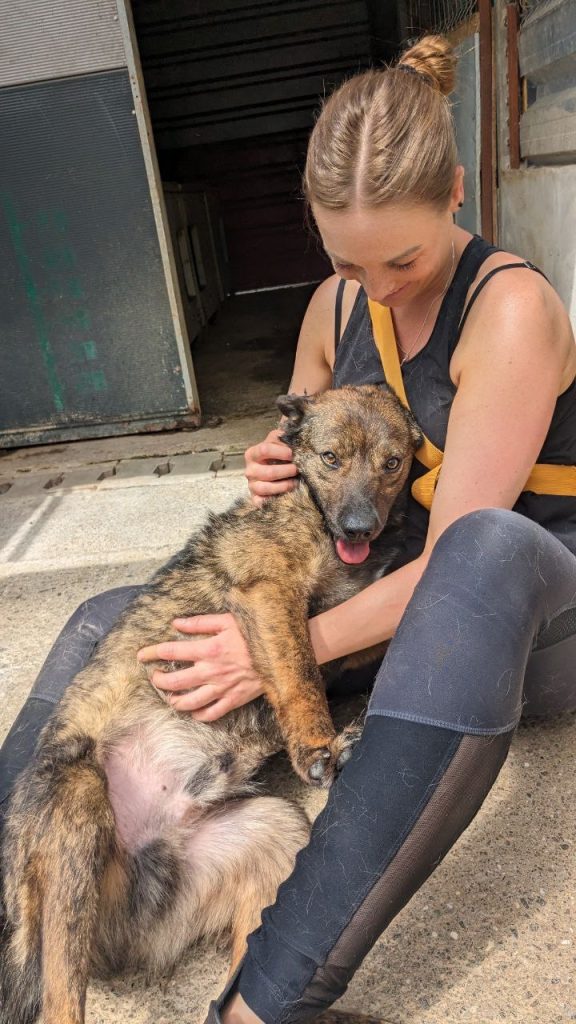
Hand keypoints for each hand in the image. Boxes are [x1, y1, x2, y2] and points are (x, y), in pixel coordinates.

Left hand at [137, 614, 264, 720]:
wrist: (282, 654)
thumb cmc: (255, 633)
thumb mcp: (227, 620)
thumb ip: (200, 622)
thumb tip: (176, 623)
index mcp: (208, 649)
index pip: (171, 651)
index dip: (152, 653)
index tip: (141, 655)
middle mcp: (211, 671)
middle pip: (175, 681)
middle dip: (159, 680)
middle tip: (154, 676)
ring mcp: (221, 688)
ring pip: (189, 702)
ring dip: (174, 700)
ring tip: (169, 696)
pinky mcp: (233, 700)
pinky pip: (210, 714)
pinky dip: (197, 715)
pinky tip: (191, 711)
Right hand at [244, 428, 297, 505]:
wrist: (271, 470)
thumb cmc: (277, 455)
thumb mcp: (278, 442)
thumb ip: (283, 434)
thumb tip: (286, 420)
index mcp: (253, 453)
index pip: (265, 450)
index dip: (282, 452)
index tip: (294, 453)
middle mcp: (249, 470)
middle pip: (268, 472)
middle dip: (287, 471)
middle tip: (298, 469)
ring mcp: (252, 485)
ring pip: (266, 488)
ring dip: (284, 485)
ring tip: (296, 482)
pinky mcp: (256, 498)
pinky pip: (262, 502)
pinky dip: (274, 499)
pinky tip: (286, 495)